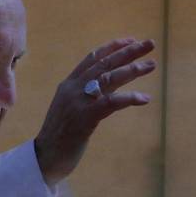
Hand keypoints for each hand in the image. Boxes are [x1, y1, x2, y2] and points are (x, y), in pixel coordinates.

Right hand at [34, 38, 155, 186]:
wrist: (44, 157)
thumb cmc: (59, 136)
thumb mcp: (69, 110)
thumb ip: (82, 96)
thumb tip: (103, 89)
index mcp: (67, 85)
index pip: (91, 59)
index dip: (112, 48)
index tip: (130, 40)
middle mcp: (72, 89)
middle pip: (103, 64)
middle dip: (128, 52)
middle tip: (149, 43)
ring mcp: (77, 103)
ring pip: (108, 79)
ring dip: (132, 70)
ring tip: (151, 64)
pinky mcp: (85, 118)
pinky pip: (111, 102)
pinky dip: (129, 98)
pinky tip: (144, 98)